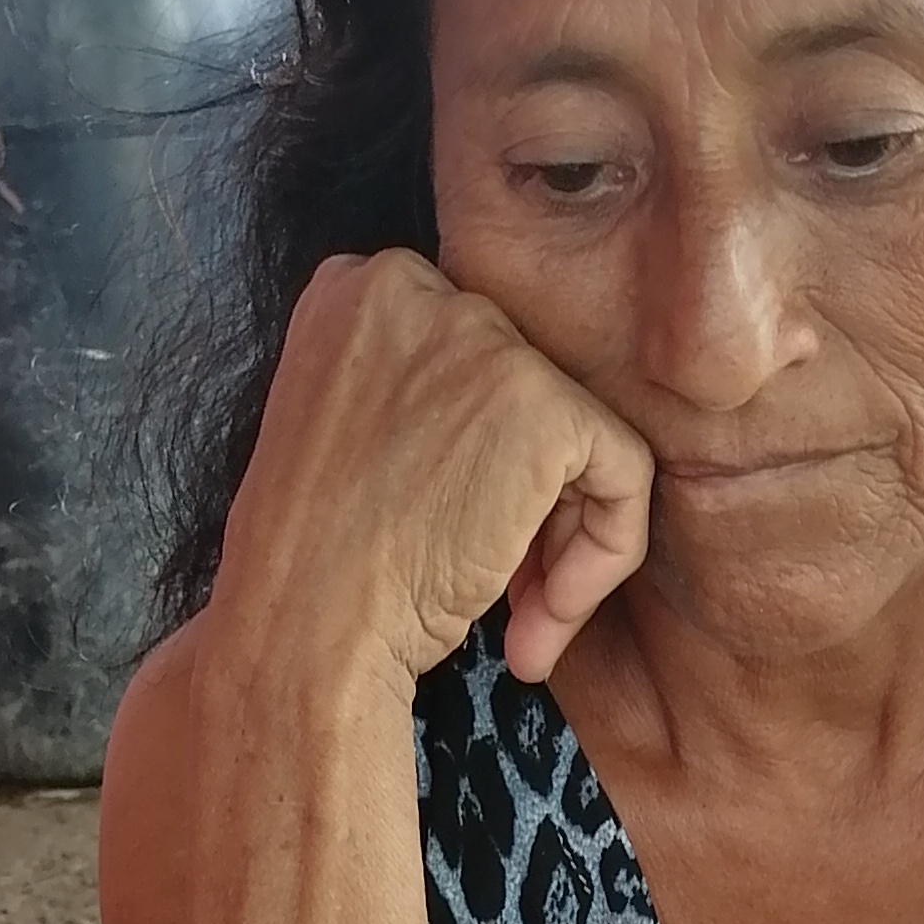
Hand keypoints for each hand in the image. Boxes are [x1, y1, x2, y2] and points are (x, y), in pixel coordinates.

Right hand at [216, 244, 652, 685]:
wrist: (299, 634)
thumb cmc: (308, 573)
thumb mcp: (337, 443)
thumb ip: (406, 402)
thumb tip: (500, 430)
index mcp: (352, 292)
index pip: (461, 358)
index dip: (472, 459)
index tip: (446, 533)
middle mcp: (415, 289)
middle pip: (523, 388)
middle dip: (524, 500)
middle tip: (502, 594)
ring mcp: (481, 340)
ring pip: (577, 432)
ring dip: (560, 541)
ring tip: (523, 628)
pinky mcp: (542, 404)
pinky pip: (623, 472)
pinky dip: (605, 553)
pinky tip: (544, 621)